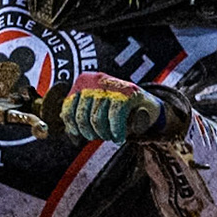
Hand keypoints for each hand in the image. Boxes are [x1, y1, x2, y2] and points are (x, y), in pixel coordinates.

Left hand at [58, 72, 187, 144]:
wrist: (148, 106)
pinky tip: (119, 137)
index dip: (71, 126)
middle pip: (82, 116)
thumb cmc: (118, 110)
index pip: (68, 107)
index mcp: (83, 81)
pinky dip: (116, 131)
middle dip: (90, 133)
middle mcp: (95, 79)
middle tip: (101, 137)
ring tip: (111, 136)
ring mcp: (111, 84)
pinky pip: (114, 117)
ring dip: (104, 134)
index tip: (78, 136)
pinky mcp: (128, 92)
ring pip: (97, 119)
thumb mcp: (96, 110)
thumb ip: (81, 117)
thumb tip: (70, 133)